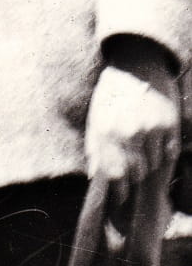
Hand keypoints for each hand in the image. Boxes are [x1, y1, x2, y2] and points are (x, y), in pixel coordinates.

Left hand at [85, 38, 180, 202]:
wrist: (137, 66)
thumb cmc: (112, 96)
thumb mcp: (96, 119)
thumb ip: (95, 148)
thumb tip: (95, 177)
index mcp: (105, 132)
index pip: (113, 174)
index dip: (118, 192)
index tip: (120, 200)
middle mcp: (128, 132)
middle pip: (135, 173)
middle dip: (133, 180)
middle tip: (134, 181)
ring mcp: (150, 128)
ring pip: (153, 165)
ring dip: (149, 164)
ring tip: (144, 153)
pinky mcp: (169, 124)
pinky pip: (170, 152)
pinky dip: (164, 153)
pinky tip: (158, 143)